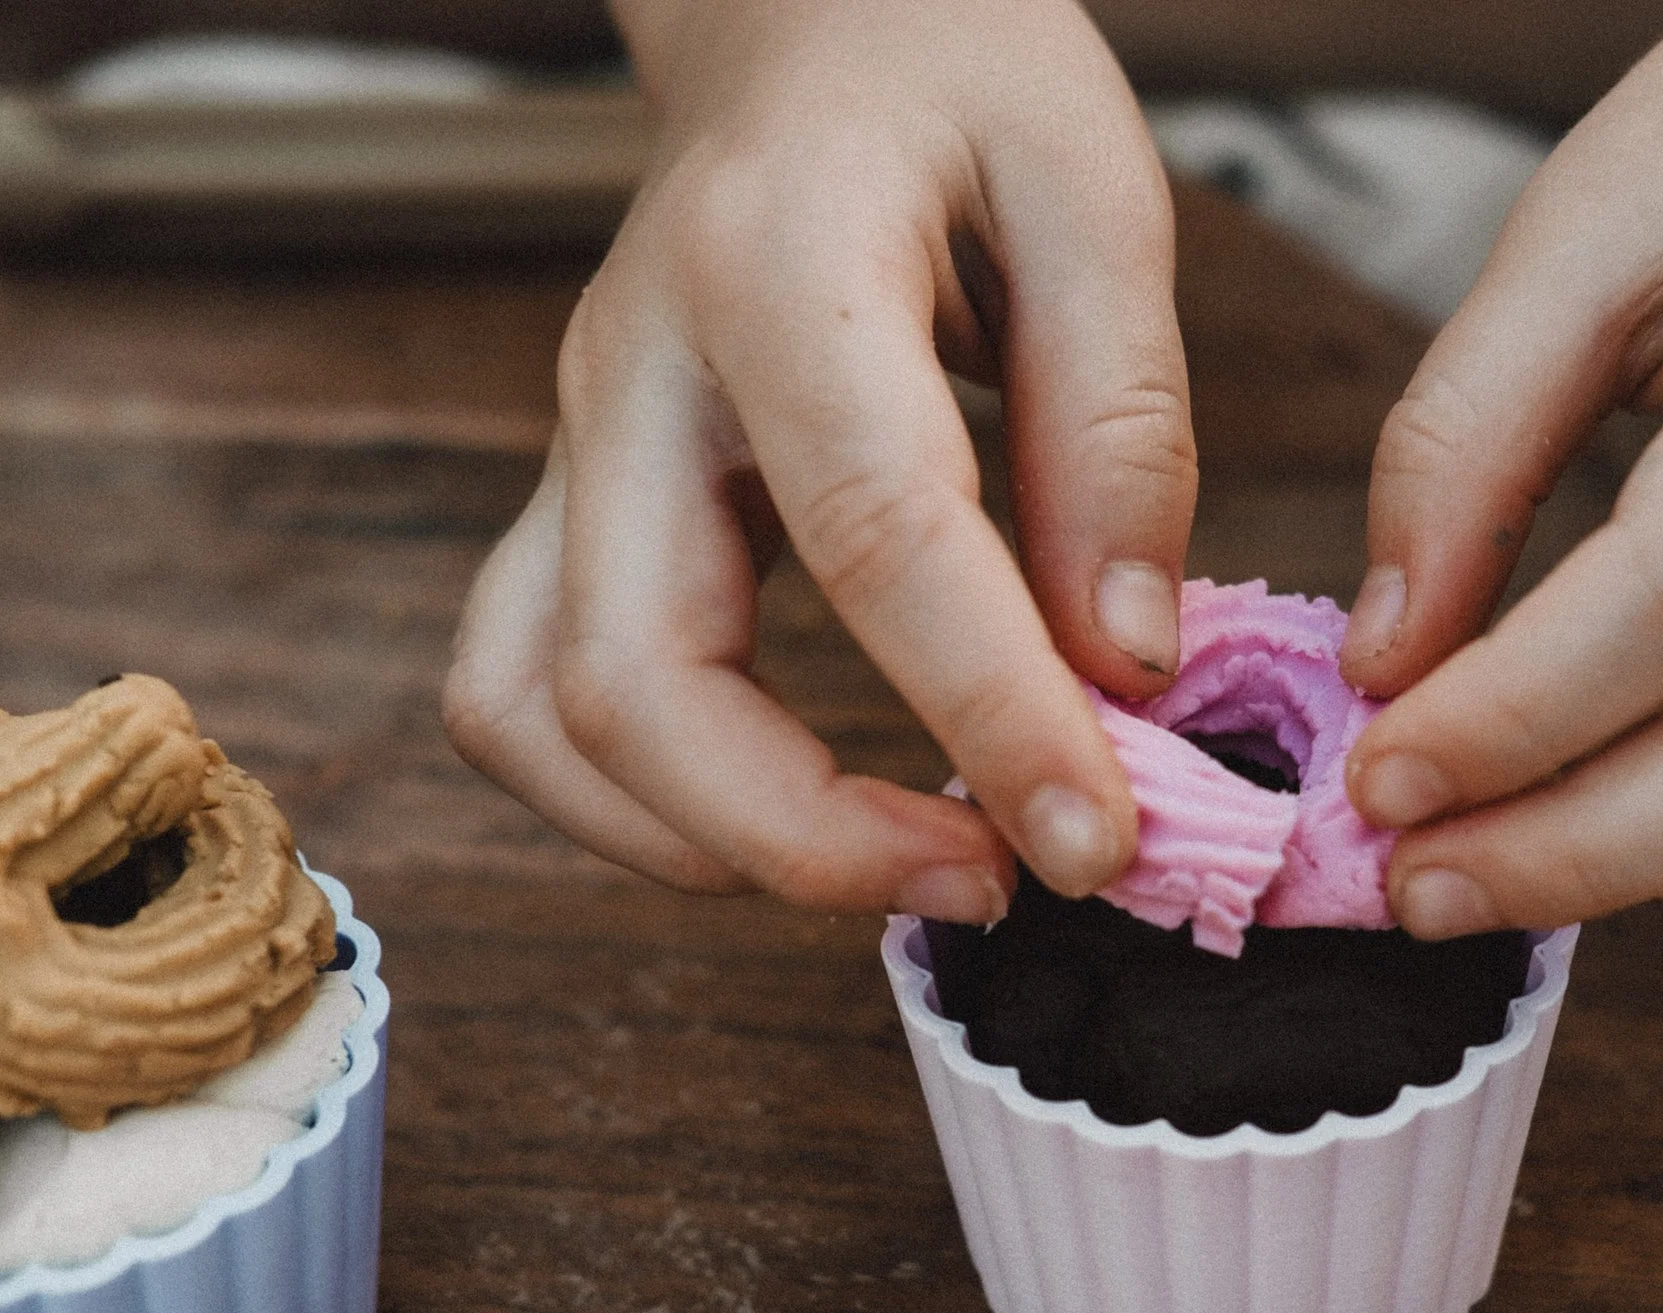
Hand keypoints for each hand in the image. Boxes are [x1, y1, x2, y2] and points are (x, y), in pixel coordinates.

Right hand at [444, 0, 1196, 919]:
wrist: (804, 15)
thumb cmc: (954, 70)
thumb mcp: (1094, 188)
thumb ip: (1117, 420)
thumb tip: (1126, 660)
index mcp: (776, 267)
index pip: (873, 534)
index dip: (987, 710)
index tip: (1097, 834)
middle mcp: (635, 375)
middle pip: (634, 678)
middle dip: (809, 837)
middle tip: (998, 876)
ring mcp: (580, 447)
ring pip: (539, 716)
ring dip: (706, 843)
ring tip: (901, 860)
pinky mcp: (581, 504)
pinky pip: (536, 697)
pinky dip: (647, 801)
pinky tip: (792, 808)